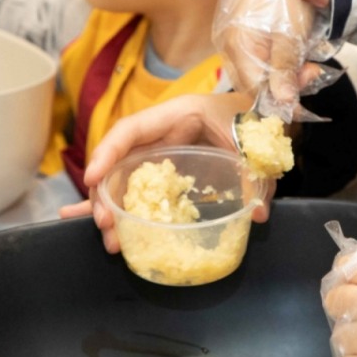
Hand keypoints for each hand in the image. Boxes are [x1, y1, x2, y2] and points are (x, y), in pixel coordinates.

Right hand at [57, 92, 273, 251]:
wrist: (264, 115)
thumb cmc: (254, 121)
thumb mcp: (254, 146)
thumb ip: (255, 177)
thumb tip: (255, 214)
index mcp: (177, 115)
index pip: (130, 130)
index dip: (107, 152)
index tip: (92, 179)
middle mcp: (160, 134)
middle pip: (119, 162)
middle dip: (105, 194)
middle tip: (106, 225)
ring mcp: (160, 153)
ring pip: (123, 180)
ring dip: (113, 209)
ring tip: (112, 242)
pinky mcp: (167, 172)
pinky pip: (140, 190)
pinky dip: (123, 210)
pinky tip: (109, 231)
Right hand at [213, 0, 331, 111]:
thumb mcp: (291, 31)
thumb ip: (284, 68)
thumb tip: (282, 104)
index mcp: (236, 40)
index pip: (250, 86)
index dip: (275, 98)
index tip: (299, 101)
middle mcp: (230, 36)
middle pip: (253, 76)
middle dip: (282, 84)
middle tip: (311, 75)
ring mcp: (238, 27)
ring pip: (259, 64)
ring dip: (285, 70)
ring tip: (310, 65)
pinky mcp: (248, 20)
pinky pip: (261, 50)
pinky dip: (281, 55)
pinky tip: (299, 51)